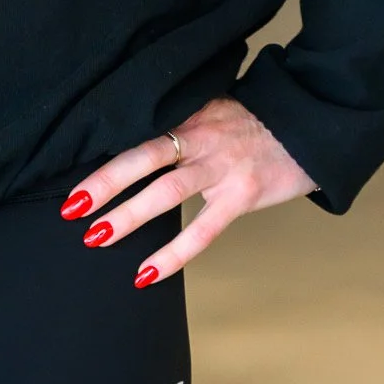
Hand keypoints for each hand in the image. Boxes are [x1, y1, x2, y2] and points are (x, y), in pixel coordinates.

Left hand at [60, 97, 315, 285]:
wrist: (312, 126)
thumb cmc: (257, 122)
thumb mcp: (214, 110)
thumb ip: (180, 125)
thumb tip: (137, 149)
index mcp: (188, 116)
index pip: (138, 133)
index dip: (105, 152)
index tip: (73, 172)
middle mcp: (200, 137)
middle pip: (143, 157)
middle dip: (104, 183)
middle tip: (71, 208)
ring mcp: (222, 167)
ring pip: (167, 191)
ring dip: (129, 216)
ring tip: (96, 237)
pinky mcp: (242, 194)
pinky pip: (203, 229)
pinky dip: (173, 253)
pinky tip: (147, 273)